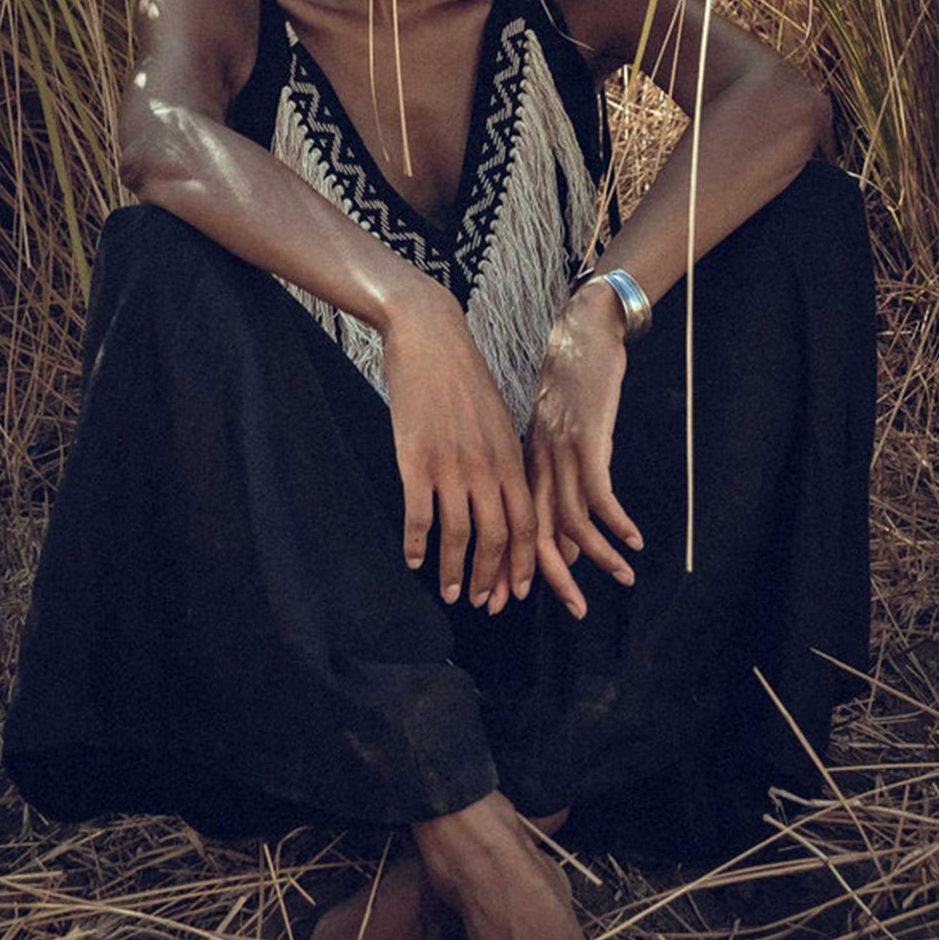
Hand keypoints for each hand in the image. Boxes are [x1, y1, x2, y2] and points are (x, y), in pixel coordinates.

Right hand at [382, 286, 537, 608]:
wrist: (431, 336)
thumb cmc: (462, 377)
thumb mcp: (496, 419)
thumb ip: (502, 459)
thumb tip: (503, 497)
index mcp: (510, 457)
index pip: (526, 524)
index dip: (521, 564)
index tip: (516, 591)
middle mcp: (487, 466)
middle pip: (496, 537)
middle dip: (492, 578)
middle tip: (484, 603)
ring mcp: (452, 464)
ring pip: (460, 535)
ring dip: (456, 571)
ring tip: (451, 592)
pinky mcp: (416, 459)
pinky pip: (419, 515)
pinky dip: (417, 544)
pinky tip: (412, 559)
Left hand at [525, 281, 643, 618]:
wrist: (580, 332)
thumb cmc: (568, 384)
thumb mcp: (551, 436)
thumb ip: (551, 484)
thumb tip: (561, 539)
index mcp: (522, 465)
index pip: (511, 528)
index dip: (509, 567)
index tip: (505, 601)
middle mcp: (537, 464)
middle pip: (536, 532)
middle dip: (551, 577)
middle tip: (573, 611)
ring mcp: (561, 452)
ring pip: (571, 518)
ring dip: (598, 555)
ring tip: (623, 579)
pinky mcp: (587, 438)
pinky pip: (600, 492)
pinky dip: (616, 521)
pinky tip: (633, 540)